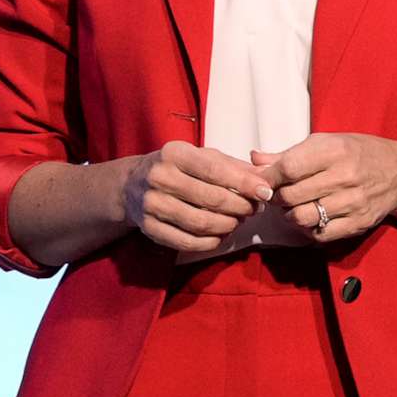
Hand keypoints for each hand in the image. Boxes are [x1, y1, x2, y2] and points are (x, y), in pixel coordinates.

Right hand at [120, 141, 273, 254]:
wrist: (132, 185)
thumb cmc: (177, 168)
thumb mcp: (201, 156)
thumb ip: (233, 165)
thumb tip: (265, 176)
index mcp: (174, 154)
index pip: (215, 170)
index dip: (244, 183)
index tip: (265, 192)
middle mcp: (160, 177)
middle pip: (211, 199)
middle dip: (241, 207)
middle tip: (254, 209)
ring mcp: (152, 204)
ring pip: (201, 223)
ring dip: (228, 225)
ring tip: (239, 221)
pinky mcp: (150, 228)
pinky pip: (187, 241)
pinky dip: (210, 242)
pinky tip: (221, 235)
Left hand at [254, 133, 396, 243]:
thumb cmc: (357, 152)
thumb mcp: (327, 143)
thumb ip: (290, 154)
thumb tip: (255, 159)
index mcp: (335, 151)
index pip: (289, 168)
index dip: (269, 177)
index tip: (263, 181)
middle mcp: (345, 176)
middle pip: (291, 195)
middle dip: (277, 197)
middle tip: (279, 194)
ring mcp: (353, 202)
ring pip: (302, 217)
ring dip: (290, 214)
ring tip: (294, 206)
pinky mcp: (357, 223)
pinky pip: (319, 234)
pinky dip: (308, 229)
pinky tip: (310, 217)